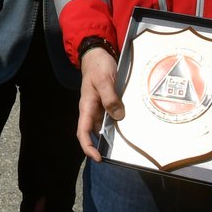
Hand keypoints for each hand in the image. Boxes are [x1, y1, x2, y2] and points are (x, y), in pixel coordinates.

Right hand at [76, 46, 121, 160]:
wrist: (97, 54)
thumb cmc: (98, 66)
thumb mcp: (104, 80)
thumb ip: (110, 98)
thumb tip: (118, 116)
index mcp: (86, 106)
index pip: (83, 131)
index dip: (88, 147)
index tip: (97, 157)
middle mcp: (91, 109)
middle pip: (93, 133)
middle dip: (102, 145)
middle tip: (116, 155)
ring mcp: (99, 106)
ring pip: (104, 125)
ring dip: (112, 134)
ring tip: (126, 143)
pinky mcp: (107, 102)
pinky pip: (111, 116)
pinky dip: (118, 122)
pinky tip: (129, 125)